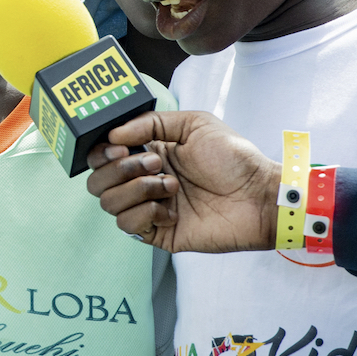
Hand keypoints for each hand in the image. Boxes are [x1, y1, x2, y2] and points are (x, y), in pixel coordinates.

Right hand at [86, 110, 280, 253]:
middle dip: (120, 169)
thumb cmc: (235, 159)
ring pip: (108, 203)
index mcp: (148, 153)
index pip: (103, 155)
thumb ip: (151, 122)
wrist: (259, 196)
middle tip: (154, 164)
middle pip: (97, 181)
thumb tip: (113, 135)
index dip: (103, 151)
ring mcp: (149, 208)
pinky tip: (171, 208)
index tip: (121, 146)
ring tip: (170, 185)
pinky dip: (145, 213)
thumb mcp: (194, 124)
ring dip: (137, 190)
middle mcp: (143, 181)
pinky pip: (128, 226)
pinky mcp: (158, 233)